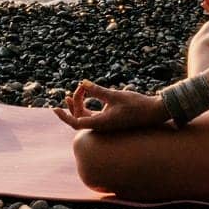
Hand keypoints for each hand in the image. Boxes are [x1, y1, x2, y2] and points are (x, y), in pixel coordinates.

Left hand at [53, 80, 168, 131]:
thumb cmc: (136, 105)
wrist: (153, 113)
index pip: (76, 122)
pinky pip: (92, 115)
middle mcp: (101, 126)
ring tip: (78, 90)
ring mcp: (105, 124)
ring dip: (79, 104)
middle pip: (79, 118)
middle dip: (74, 103)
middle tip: (77, 88)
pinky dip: (87, 105)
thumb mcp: (115, 96)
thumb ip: (98, 91)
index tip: (55, 108)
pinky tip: (86, 93)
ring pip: (85, 116)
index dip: (64, 116)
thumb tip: (83, 83)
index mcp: (101, 123)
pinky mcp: (109, 120)